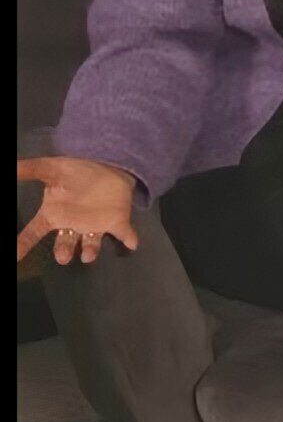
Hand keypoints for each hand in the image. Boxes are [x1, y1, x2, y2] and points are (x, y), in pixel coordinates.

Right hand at [17, 157, 137, 265]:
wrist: (106, 164)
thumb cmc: (77, 171)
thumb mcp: (52, 168)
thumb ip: (31, 169)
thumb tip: (11, 165)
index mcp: (55, 214)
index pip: (35, 232)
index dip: (24, 244)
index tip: (15, 257)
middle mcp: (73, 225)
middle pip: (66, 243)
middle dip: (64, 250)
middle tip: (64, 257)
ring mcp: (95, 225)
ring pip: (91, 242)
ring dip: (91, 249)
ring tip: (87, 255)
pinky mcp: (117, 221)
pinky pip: (123, 232)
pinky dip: (128, 238)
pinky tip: (131, 242)